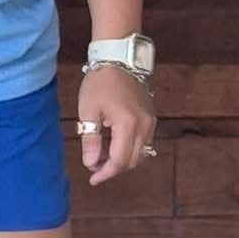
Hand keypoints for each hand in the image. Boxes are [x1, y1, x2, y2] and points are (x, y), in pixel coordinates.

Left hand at [77, 65, 155, 184]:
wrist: (119, 59)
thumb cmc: (100, 82)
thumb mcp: (88, 110)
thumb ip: (90, 138)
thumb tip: (91, 163)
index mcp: (128, 125)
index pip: (120, 160)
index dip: (106, 173)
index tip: (92, 179)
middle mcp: (145, 127)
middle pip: (132, 161)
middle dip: (113, 167)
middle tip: (93, 164)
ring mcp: (151, 123)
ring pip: (140, 153)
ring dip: (122, 159)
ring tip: (101, 154)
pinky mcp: (151, 118)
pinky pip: (143, 143)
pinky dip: (129, 149)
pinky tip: (113, 143)